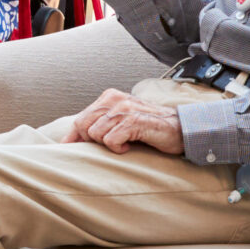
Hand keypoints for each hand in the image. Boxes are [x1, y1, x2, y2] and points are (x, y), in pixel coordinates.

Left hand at [61, 88, 184, 155]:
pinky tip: (129, 146)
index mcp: (108, 97)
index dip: (73, 138)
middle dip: (92, 142)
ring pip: (95, 134)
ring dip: (108, 144)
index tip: (72, 151)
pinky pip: (110, 140)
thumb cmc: (149, 129)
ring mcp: (124, 109)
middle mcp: (114, 99)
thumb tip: (68, 142)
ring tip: (124, 143)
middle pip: (82, 126)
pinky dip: (118, 148)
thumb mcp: (120, 122)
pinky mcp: (133, 120)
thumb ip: (98, 125)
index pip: (79, 119)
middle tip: (111, 145)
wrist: (181, 130)